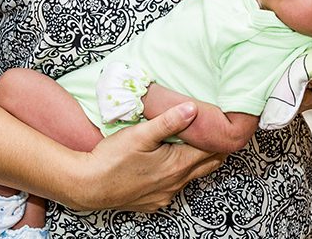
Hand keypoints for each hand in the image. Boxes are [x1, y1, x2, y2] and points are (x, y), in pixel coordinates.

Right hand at [69, 103, 223, 212]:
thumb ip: (168, 121)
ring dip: (196, 162)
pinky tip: (170, 165)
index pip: (211, 151)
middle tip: (218, 132)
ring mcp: (165, 195)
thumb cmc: (112, 158)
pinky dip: (178, 175)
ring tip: (196, 145)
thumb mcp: (140, 134)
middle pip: (207, 165)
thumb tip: (193, 108)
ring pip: (190, 177)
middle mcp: (176, 183)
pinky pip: (174, 187)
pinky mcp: (153, 202)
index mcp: (177, 165)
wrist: (88, 185)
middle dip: (214, 149)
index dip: (219, 137)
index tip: (223, 124)